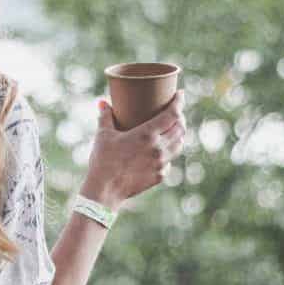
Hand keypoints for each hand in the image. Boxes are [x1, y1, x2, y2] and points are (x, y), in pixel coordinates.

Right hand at [79, 89, 186, 209]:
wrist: (105, 190)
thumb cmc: (103, 160)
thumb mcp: (103, 135)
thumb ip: (105, 116)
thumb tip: (102, 102)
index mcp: (147, 134)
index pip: (172, 114)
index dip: (179, 102)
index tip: (181, 94)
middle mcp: (159, 148)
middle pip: (180, 128)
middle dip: (180, 117)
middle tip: (175, 111)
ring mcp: (161, 163)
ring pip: (179, 145)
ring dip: (179, 134)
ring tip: (173, 129)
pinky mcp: (160, 176)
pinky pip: (170, 161)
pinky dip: (169, 153)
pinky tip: (162, 151)